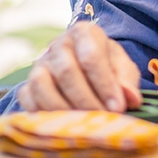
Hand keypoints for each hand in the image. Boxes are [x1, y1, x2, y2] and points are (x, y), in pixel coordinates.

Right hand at [16, 22, 141, 112]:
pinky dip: (44, 114)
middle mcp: (58, 45)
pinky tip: (63, 124)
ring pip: (42, 84)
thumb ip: (127, 81)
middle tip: (101, 118)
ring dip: (63, 108)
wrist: (84, 68)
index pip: (91, 56)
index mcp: (85, 33)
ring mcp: (39, 64)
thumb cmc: (107, 67)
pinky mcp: (27, 84)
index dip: (105, 84)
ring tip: (83, 124)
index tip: (118, 107)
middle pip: (66, 71)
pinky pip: (28, 98)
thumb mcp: (122, 68)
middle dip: (86, 99)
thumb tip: (131, 99)